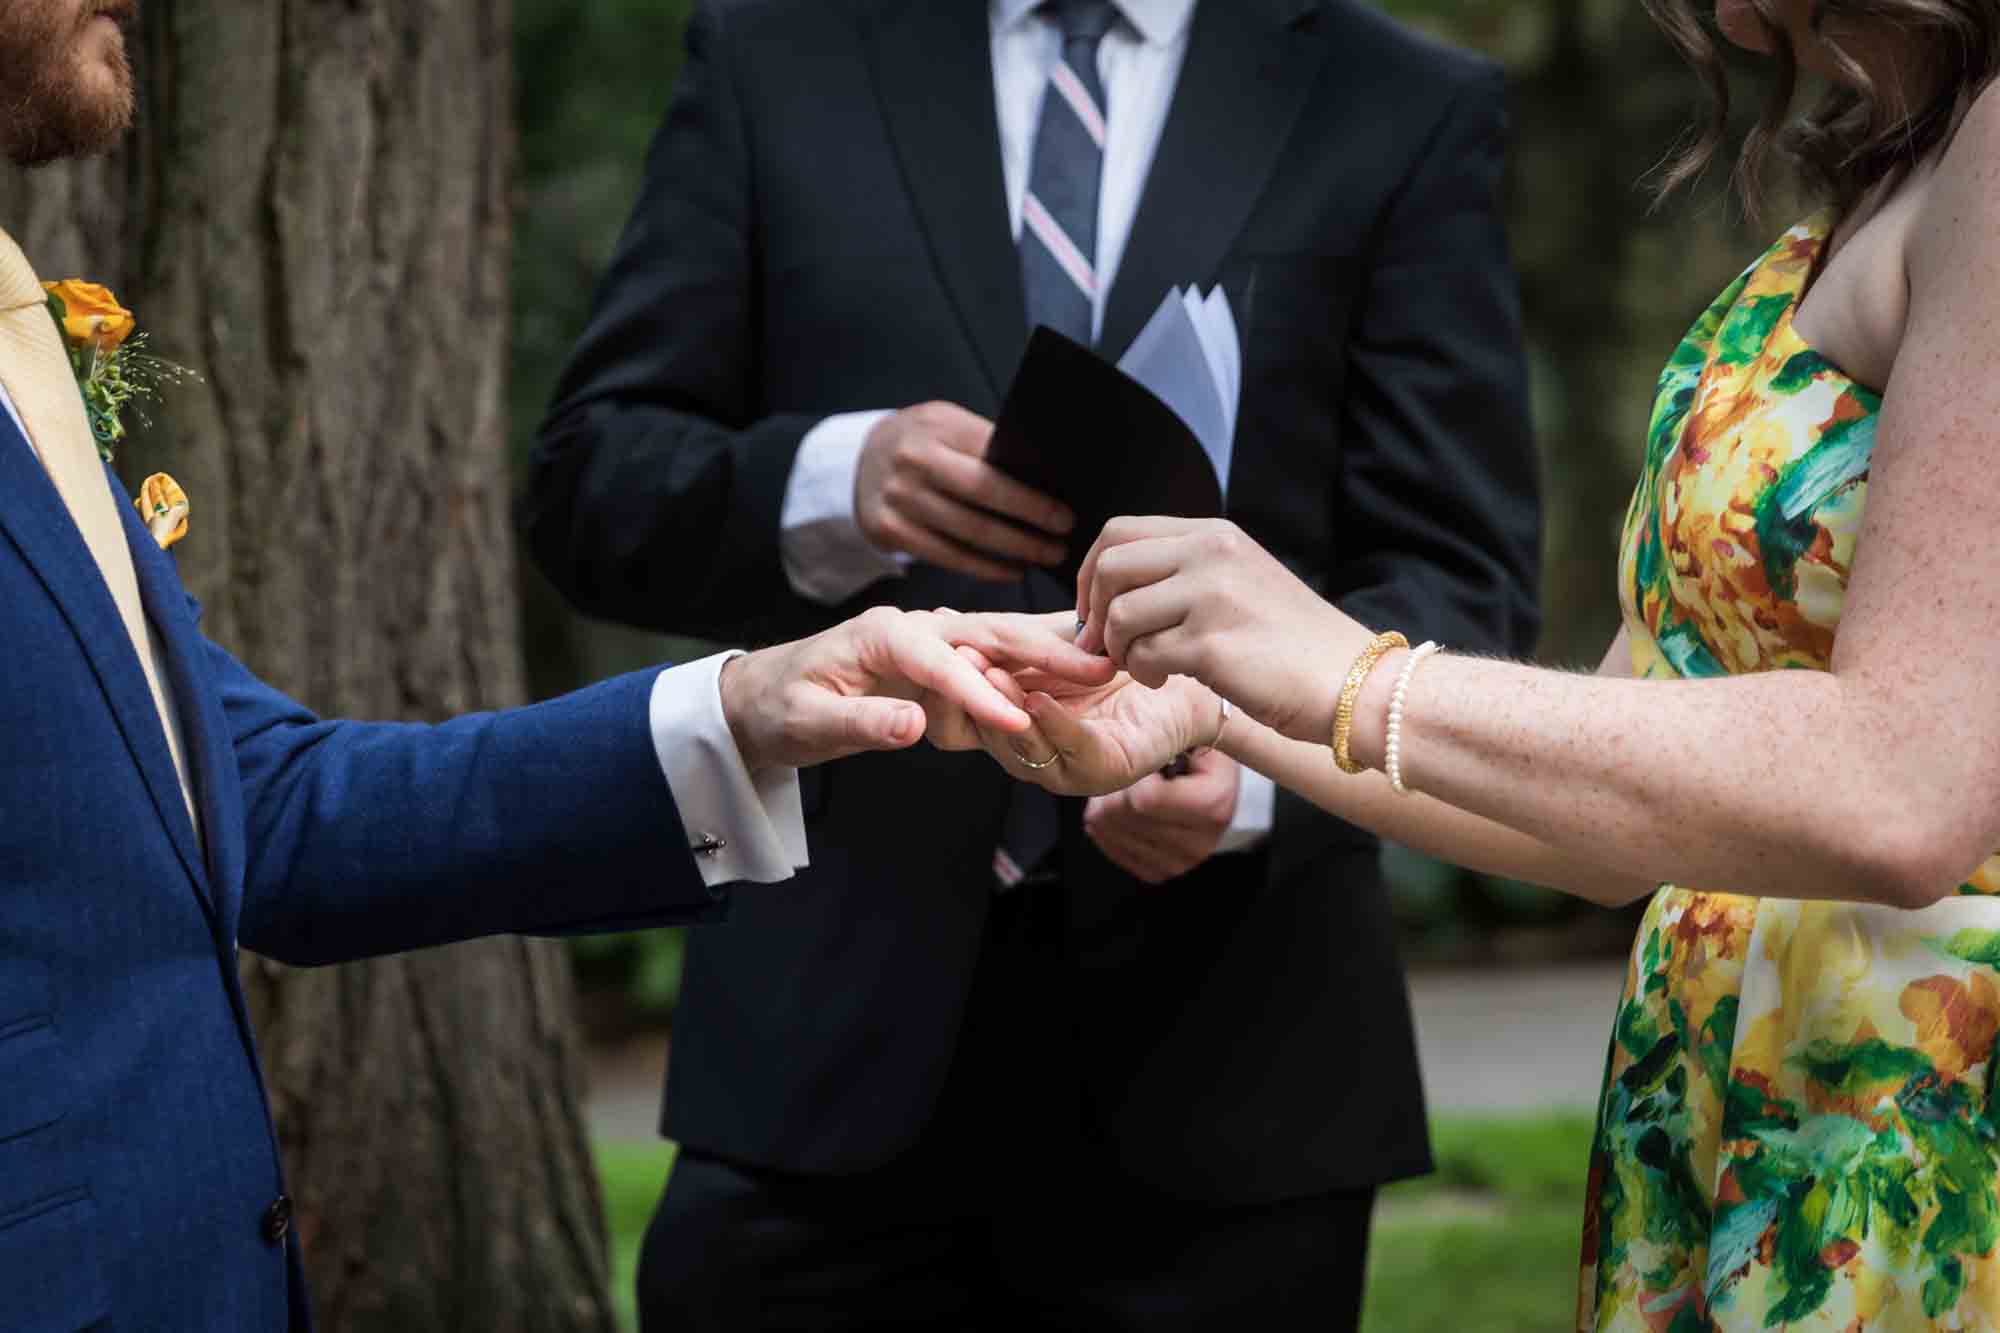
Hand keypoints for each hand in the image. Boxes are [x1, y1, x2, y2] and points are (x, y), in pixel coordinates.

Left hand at [719, 607, 1114, 771]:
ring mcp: (931, 637)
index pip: (944, 662)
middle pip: (991, 635)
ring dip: (1053, 651)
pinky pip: (997, 655)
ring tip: (1108, 663)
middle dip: (1046, 653)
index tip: (1022, 722)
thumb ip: (862, 724)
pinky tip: (1079, 665)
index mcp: (883, 634)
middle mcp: (914, 625)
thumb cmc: (778, 708)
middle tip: (1102, 670)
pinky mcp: (940, 654)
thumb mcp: (806, 724)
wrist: (760, 694)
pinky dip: (1037, 659)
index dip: (984, 694)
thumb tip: (916, 723)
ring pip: (1002, 639)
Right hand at [855, 402, 1074, 580]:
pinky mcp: (887, 530)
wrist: (857, 460)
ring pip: (966, 533)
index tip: (1066, 513)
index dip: (1032, 494)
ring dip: (1013, 551)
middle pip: (982, 498)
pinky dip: (984, 568)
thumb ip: (987, 447)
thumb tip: (1048, 481)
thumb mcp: (949, 426)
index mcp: (937, 426)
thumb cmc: (923, 443)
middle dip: (1029, 524)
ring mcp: (897, 497)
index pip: (993, 461)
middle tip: (1064, 541)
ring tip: (1045, 558)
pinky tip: (1011, 570)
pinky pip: (945, 556)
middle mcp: (913, 459)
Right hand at [928, 620, 1224, 796]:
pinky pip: (1070, 748)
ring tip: (991, 676)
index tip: (943, 646)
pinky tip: (1038, 699)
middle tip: (956, 662)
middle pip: (989, 732)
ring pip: (1023, 744)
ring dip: (1005, 708)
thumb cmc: (1127, 667)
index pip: (973, 710)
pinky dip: (1053, 723)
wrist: (1191, 685)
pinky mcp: (1104, 771)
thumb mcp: (1063, 649)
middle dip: (970, 698)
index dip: (955, 683)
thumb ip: (1021, 642)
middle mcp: (1040, 752)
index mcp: (1021, 725)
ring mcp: (1070, 768)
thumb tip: (951, 617)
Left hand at [1076, 517, 1375, 743]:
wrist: (1351, 681)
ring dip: (1120, 650)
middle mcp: (1211, 553)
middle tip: (1105, 646)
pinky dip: (1144, 673)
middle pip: (1110, 567)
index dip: (1093, 572)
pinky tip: (1167, 680)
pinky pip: (1143, 656)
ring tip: (1146, 666)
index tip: (1095, 608)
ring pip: (1121, 615)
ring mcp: (1212, 596)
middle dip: (1095, 611)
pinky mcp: (1212, 644)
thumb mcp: (1241, 580)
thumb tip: (1116, 580)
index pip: (1120, 532)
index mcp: (1214, 534)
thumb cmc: (1292, 643)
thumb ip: (1186, 570)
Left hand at [1084, 749, 1240, 884]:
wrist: (1211, 775)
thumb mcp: (1191, 727)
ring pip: (1113, 833)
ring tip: (1128, 789)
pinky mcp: (1161, 871)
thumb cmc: (1197, 747)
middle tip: (1129, 772)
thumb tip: (1130, 750)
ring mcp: (1182, 862)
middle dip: (1115, 788)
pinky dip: (1108, 828)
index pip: (1144, 799)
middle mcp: (1203, 841)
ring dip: (1107, 806)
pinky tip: (1122, 811)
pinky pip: (1114, 851)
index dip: (1133, 772)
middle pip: (1124, 817)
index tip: (1145, 759)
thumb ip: (1164, 735)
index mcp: (1215, 803)